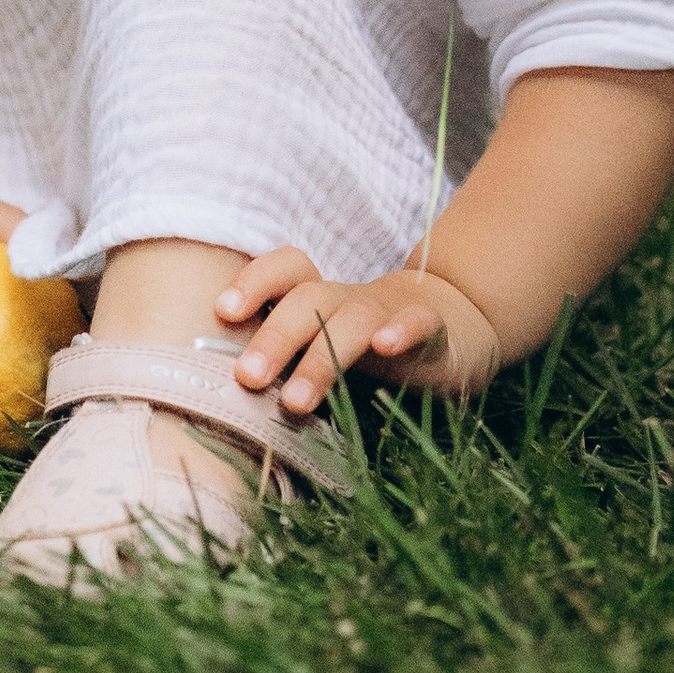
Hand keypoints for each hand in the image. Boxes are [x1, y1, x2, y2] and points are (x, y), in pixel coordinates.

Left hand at [216, 246, 501, 412]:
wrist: (454, 328)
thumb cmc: (370, 346)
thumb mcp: (328, 349)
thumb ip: (287, 362)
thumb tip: (219, 394)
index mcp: (320, 298)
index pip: (285, 272)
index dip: (253, 281)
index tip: (222, 312)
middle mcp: (350, 298)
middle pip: (308, 299)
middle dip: (274, 337)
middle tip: (246, 378)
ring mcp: (391, 311)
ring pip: (354, 319)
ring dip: (322, 356)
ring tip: (296, 400)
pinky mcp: (433, 329)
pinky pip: (418, 322)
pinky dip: (403, 330)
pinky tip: (387, 346)